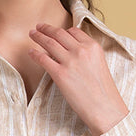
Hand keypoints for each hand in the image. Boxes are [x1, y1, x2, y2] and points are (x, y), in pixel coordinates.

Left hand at [27, 21, 129, 135]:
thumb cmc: (103, 91)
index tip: (55, 31)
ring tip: (32, 34)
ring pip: (49, 43)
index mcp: (92, 46)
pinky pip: (43, 59)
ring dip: (38, 37)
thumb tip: (73, 52)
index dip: (62, 30)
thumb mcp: (100, 64)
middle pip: (59, 34)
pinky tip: (31, 52)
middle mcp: (81, 50)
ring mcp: (70, 62)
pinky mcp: (60, 74)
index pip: (74, 31)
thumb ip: (87, 55)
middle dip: (47, 28)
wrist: (104, 108)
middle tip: (38, 26)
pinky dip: (35, 54)